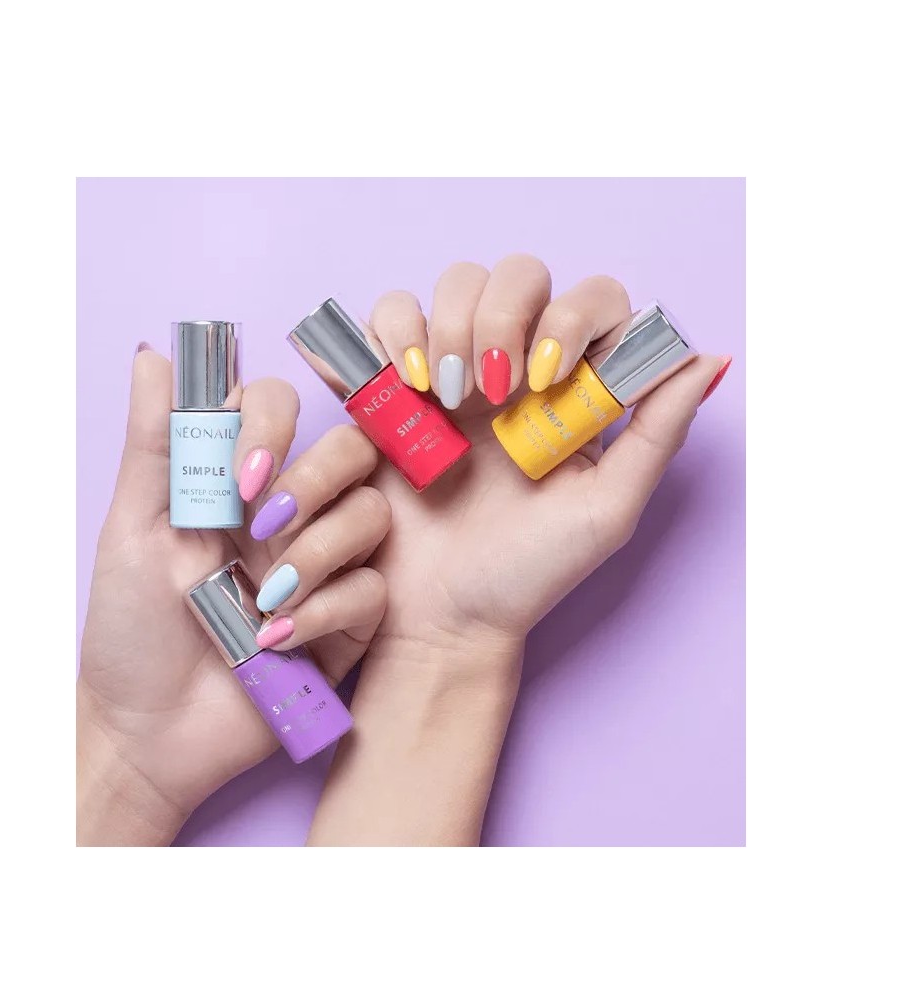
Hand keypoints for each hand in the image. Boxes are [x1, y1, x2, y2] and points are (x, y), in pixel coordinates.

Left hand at [77, 347, 388, 844]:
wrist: (150, 731)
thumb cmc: (131, 628)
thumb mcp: (135, 529)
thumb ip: (157, 444)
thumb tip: (155, 354)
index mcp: (238, 482)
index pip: (280, 407)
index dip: (273, 423)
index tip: (239, 475)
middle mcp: (291, 514)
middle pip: (349, 451)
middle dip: (312, 483)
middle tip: (261, 528)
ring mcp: (325, 566)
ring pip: (371, 516)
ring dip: (317, 553)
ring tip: (262, 600)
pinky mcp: (350, 621)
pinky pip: (370, 591)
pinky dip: (324, 611)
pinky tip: (276, 640)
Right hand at [308, 258, 728, 844]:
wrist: (439, 615)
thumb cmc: (523, 574)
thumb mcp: (605, 511)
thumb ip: (657, 434)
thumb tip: (704, 358)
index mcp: (574, 392)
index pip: (593, 300)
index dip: (572, 317)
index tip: (548, 380)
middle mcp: (516, 369)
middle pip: (519, 274)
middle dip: (502, 316)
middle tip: (488, 389)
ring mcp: (453, 371)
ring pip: (454, 283)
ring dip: (447, 325)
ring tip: (439, 397)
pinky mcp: (393, 386)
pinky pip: (387, 319)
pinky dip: (388, 335)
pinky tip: (401, 385)